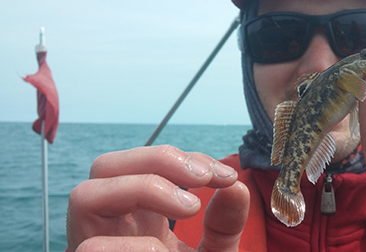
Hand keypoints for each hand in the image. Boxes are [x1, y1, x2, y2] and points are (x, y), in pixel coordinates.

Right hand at [66, 145, 248, 251]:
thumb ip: (224, 223)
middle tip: (202, 178)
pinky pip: (91, 248)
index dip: (183, 159)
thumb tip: (236, 186)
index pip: (144, 165)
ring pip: (84, 195)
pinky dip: (135, 245)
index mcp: (139, 215)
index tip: (225, 177)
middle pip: (105, 166)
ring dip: (143, 188)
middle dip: (156, 160)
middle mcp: (111, 226)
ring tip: (189, 206)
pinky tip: (165, 250)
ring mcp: (95, 245)